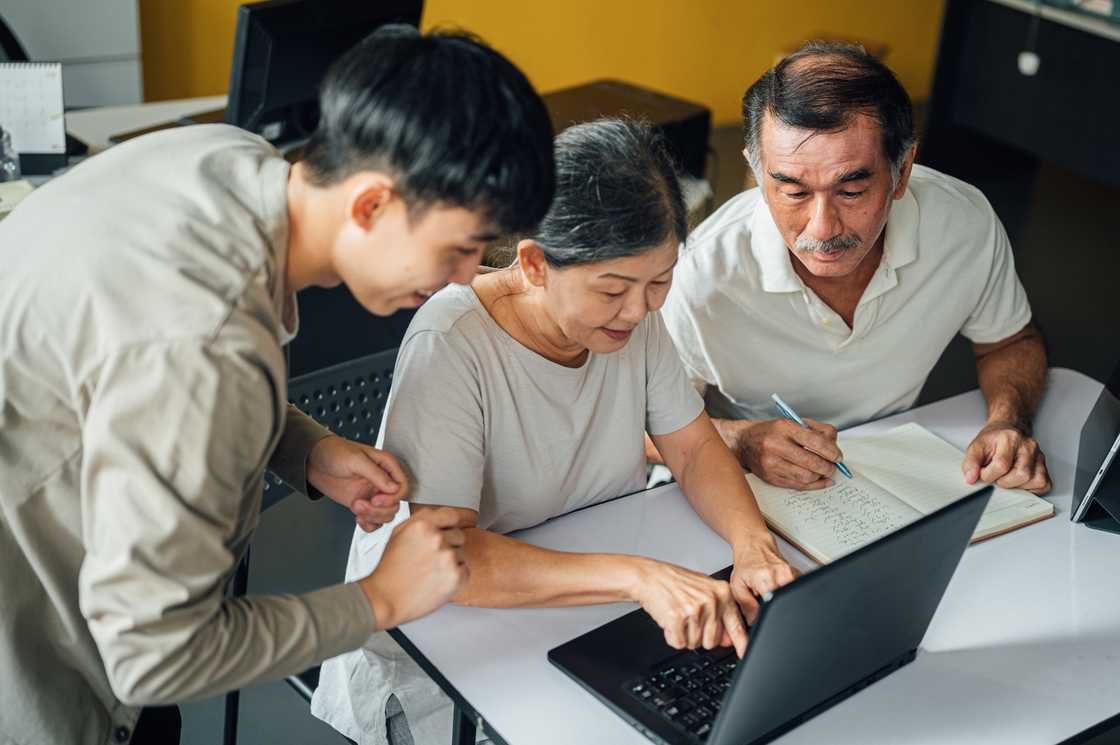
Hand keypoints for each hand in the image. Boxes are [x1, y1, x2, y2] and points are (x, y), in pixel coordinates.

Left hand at [307, 436, 408, 531]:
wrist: (313, 461)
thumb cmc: (333, 452)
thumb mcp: (355, 459)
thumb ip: (376, 474)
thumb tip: (394, 488)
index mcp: (386, 465)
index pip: (403, 486)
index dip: (392, 497)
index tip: (375, 499)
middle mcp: (382, 481)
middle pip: (395, 504)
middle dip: (378, 509)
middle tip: (360, 504)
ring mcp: (373, 494)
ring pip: (386, 515)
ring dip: (372, 517)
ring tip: (355, 507)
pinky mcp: (363, 504)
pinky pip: (375, 521)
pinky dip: (369, 524)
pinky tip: (358, 518)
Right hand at [358, 507, 468, 629]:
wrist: (385, 598)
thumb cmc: (389, 570)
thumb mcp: (398, 534)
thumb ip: (421, 521)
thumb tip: (438, 517)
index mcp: (422, 524)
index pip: (453, 515)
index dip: (451, 524)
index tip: (451, 530)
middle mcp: (437, 538)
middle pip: (459, 535)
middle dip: (449, 545)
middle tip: (431, 559)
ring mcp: (447, 557)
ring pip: (461, 554)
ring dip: (450, 563)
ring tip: (429, 572)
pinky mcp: (455, 576)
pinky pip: (465, 571)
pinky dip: (455, 578)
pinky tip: (436, 581)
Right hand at [630, 558, 748, 657]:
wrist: (648, 576)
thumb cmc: (674, 583)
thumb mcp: (703, 592)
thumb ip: (719, 615)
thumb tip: (730, 640)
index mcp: (722, 592)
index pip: (736, 624)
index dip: (741, 644)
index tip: (745, 655)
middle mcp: (711, 600)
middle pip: (713, 641)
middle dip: (698, 636)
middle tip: (688, 619)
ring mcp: (695, 609)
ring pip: (695, 644)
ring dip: (684, 636)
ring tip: (678, 616)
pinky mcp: (677, 618)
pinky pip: (679, 643)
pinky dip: (672, 637)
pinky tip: (669, 620)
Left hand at [729, 534, 797, 625]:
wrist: (754, 545)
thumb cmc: (745, 563)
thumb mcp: (738, 586)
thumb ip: (746, 607)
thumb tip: (754, 623)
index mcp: (766, 578)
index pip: (772, 606)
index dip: (767, 615)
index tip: (763, 617)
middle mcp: (782, 574)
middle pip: (784, 603)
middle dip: (775, 608)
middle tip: (764, 599)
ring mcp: (792, 573)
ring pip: (790, 598)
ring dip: (781, 600)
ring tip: (770, 591)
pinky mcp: (798, 573)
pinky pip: (795, 590)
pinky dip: (787, 593)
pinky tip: (777, 588)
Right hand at [738, 418, 842, 489]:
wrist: (744, 442)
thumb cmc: (771, 432)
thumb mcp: (793, 422)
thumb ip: (817, 431)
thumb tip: (834, 447)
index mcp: (783, 428)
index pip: (815, 442)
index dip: (831, 451)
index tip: (838, 456)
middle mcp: (775, 446)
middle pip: (811, 462)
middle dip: (828, 467)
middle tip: (834, 466)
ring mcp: (771, 464)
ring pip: (806, 477)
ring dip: (820, 476)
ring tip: (824, 471)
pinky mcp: (770, 477)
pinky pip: (797, 486)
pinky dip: (813, 485)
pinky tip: (820, 481)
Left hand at [962, 420, 1050, 493]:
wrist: (1008, 431)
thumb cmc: (994, 440)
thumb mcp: (976, 447)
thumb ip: (971, 462)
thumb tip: (971, 478)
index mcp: (1010, 438)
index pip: (1002, 465)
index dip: (989, 475)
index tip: (983, 473)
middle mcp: (1028, 446)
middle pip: (1022, 474)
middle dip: (1004, 481)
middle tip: (997, 476)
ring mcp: (1039, 456)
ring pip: (1035, 481)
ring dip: (1017, 485)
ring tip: (1007, 477)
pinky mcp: (1044, 467)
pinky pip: (1043, 484)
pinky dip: (1030, 488)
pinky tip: (1018, 481)